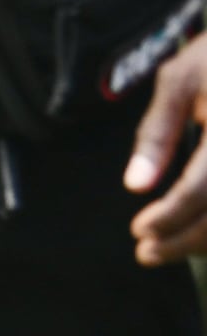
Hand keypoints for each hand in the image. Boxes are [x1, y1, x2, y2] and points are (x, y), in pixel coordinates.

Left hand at [126, 35, 206, 261]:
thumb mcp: (177, 82)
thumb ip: (157, 134)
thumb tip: (136, 185)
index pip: (203, 187)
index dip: (171, 215)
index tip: (139, 231)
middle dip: (185, 240)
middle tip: (145, 253)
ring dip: (205, 241)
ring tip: (164, 249)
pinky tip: (195, 234)